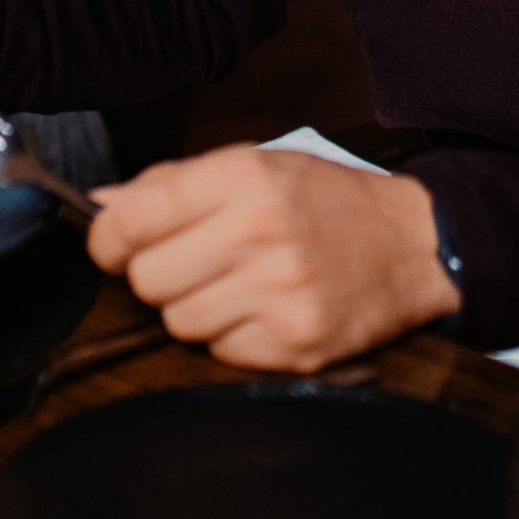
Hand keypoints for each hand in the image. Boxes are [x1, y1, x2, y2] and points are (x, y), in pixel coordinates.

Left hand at [87, 147, 457, 370]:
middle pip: (148, 280)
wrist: (415, 245)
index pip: (134, 218)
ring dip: (195, 308)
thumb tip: (103, 205)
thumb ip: (177, 183)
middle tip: (191, 263)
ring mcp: (280, 292)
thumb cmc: (327, 200)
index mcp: (245, 177)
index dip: (110, 239)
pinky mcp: (296, 343)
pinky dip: (233, 336)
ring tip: (236, 285)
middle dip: (157, 275)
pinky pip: (222, 353)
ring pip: (179, 323)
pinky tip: (265, 309)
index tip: (117, 245)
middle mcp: (260, 232)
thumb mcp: (259, 164)